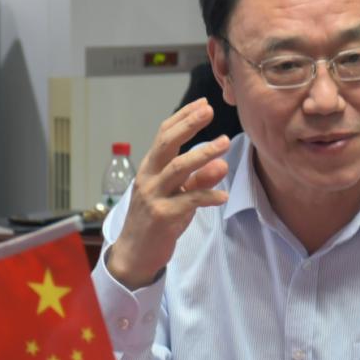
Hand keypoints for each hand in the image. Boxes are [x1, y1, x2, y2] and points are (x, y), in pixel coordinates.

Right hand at [106, 98, 229, 288]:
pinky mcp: (162, 216)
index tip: (203, 104)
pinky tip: (224, 196)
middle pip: (167, 145)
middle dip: (188, 125)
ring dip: (203, 155)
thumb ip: (200, 180)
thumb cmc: (157, 221)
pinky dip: (208, 196)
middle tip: (209, 111)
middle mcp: (149, 178)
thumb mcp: (179, 196)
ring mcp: (154, 196)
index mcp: (150, 168)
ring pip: (178, 169)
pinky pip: (188, 201)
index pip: (164, 135)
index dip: (183, 118)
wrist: (135, 254)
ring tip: (225, 144)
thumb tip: (222, 164)